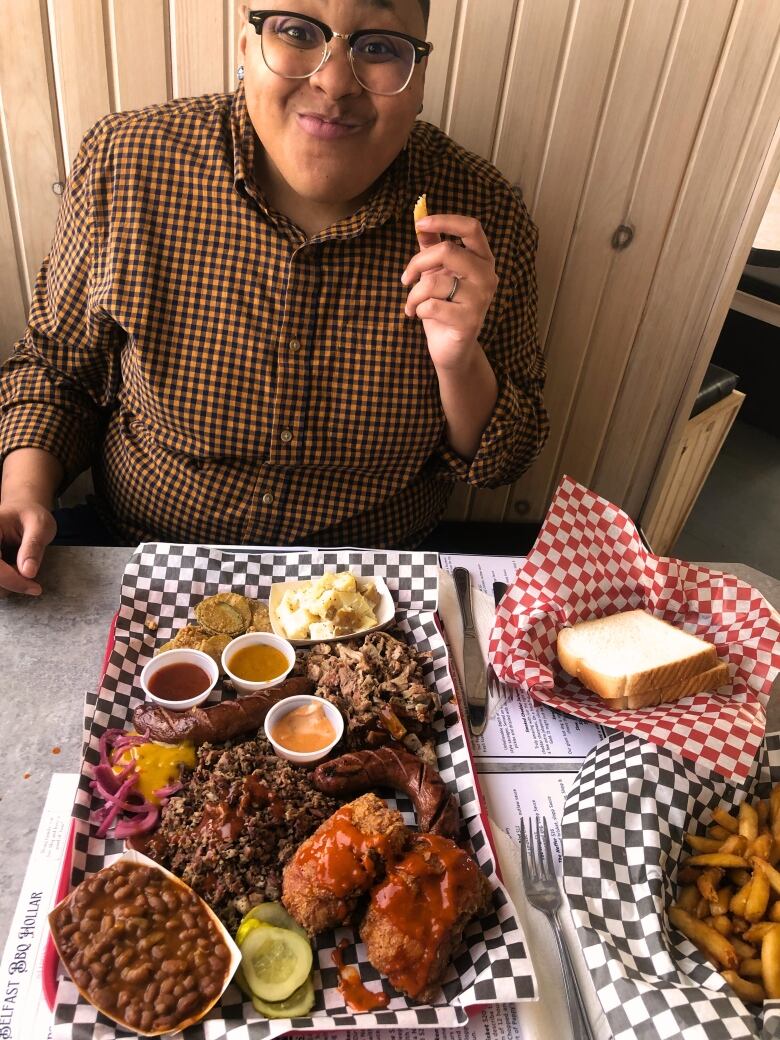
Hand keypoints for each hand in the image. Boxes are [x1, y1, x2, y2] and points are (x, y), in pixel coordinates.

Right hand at [0, 498, 55, 596]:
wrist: (22, 512)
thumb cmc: (30, 515)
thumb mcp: (40, 525)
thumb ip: (33, 547)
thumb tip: (28, 572)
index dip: (12, 580)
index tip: (34, 587)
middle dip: (12, 582)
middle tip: (31, 575)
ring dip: (9, 582)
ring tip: (24, 566)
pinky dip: (7, 581)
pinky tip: (16, 569)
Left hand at [401, 214, 498, 371]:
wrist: (452, 349)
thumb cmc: (444, 308)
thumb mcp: (437, 274)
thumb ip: (432, 248)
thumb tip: (421, 220)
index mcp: (482, 260)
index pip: (471, 228)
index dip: (445, 221)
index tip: (420, 223)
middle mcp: (487, 276)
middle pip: (448, 251)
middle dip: (417, 263)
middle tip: (405, 278)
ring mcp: (481, 299)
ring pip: (434, 282)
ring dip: (413, 294)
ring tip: (410, 304)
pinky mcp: (469, 321)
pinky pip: (432, 306)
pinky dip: (417, 310)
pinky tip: (417, 316)